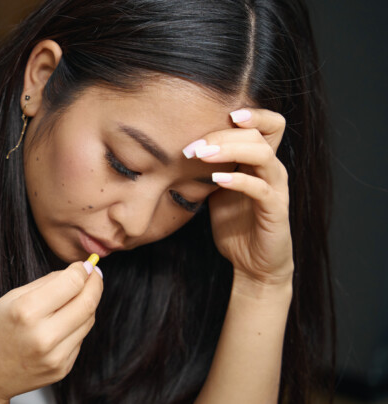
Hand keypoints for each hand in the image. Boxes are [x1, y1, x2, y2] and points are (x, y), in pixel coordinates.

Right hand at [0, 260, 103, 402]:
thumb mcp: (11, 298)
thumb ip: (47, 284)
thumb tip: (77, 272)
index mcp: (26, 312)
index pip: (72, 283)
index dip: (83, 270)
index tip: (85, 265)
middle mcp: (43, 336)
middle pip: (87, 303)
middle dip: (95, 284)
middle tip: (94, 274)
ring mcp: (54, 356)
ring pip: (88, 321)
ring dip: (87, 304)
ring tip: (76, 296)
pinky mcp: (61, 369)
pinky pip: (79, 339)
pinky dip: (76, 325)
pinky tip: (62, 322)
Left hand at [190, 108, 292, 288]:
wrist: (252, 262)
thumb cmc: (234, 223)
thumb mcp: (216, 189)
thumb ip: (208, 167)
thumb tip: (178, 146)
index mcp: (260, 161)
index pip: (268, 124)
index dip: (252, 113)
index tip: (223, 111)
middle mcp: (272, 170)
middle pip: (258, 134)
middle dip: (223, 134)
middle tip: (193, 146)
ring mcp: (276, 189)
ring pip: (262, 155)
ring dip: (230, 150)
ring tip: (203, 155)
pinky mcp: (275, 211)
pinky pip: (261, 189)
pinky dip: (239, 180)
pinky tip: (217, 180)